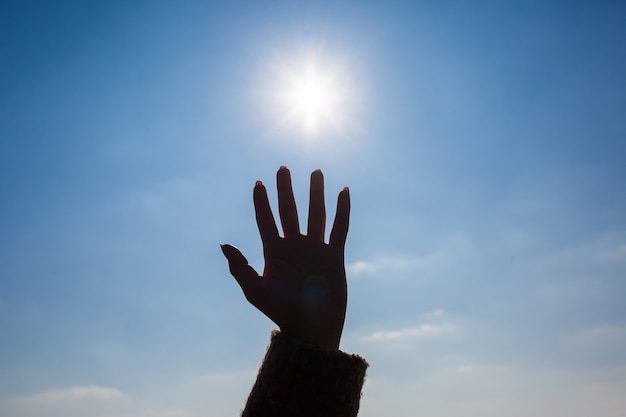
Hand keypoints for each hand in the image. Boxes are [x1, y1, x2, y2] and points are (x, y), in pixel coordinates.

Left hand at [221, 166, 349, 349]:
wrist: (311, 328)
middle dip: (286, 190)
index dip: (261, 202)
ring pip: (315, 214)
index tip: (258, 183)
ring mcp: (314, 249)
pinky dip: (342, 210)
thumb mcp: (255, 290)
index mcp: (274, 252)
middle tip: (283, 168)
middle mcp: (294, 246)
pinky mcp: (333, 255)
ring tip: (316, 171)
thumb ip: (240, 267)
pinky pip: (339, 228)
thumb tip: (224, 244)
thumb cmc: (281, 312)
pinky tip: (343, 191)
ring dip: (315, 193)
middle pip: (289, 211)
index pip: (265, 220)